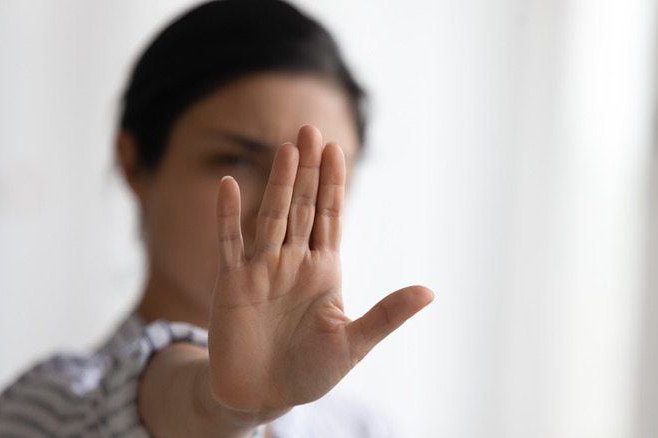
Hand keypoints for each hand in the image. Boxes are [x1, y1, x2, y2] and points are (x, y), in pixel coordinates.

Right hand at [209, 125, 433, 413]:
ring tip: (287, 149)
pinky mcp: (232, 284)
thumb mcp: (354, 344)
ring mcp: (261, 270)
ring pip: (270, 216)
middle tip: (310, 129)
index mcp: (324, 271)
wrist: (264, 397)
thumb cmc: (311, 373)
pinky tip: (229, 186)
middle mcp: (293, 263)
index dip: (334, 184)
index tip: (337, 149)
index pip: (331, 217)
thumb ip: (387, 314)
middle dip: (308, 170)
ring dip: (278, 183)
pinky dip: (227, 217)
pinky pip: (229, 244)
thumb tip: (430, 291)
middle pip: (301, 207)